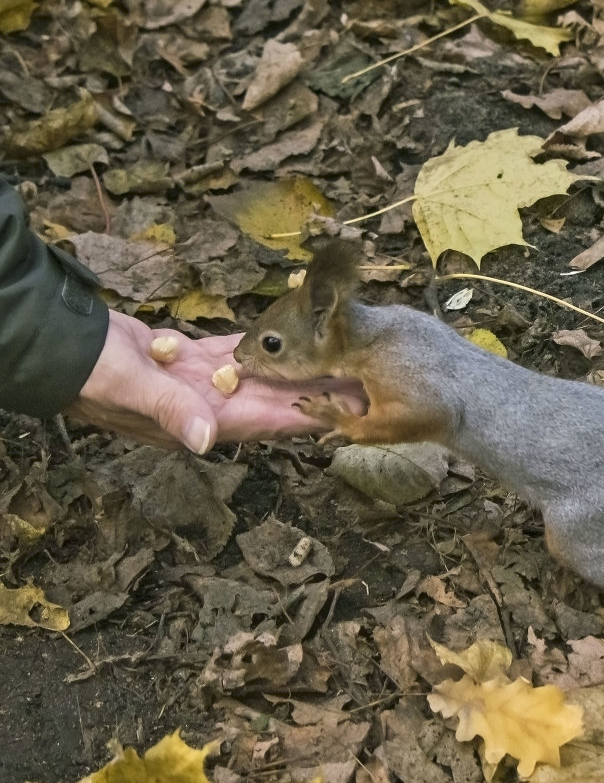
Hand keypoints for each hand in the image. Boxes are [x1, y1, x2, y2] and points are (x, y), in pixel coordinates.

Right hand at [67, 310, 364, 452]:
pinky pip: (235, 353)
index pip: (268, 421)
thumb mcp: (132, 390)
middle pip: (275, 399)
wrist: (62, 349)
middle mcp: (209, 405)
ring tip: (338, 361)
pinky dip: (260, 348)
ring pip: (262, 376)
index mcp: (201, 419)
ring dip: (298, 370)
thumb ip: (170, 411)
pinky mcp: (189, 358)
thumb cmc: (92, 376)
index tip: (348, 414)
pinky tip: (288, 341)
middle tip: (362, 382)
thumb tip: (205, 441)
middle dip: (317, 393)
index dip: (309, 417)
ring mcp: (201, 382)